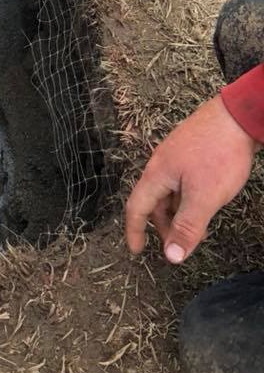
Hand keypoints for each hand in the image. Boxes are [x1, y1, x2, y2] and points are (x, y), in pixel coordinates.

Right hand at [125, 95, 258, 263]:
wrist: (237, 116)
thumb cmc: (219, 154)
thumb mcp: (204, 198)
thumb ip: (187, 227)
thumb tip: (171, 256)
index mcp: (157, 174)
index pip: (136, 207)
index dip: (134, 231)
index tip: (137, 250)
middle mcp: (160, 163)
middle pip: (152, 200)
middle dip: (162, 225)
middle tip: (178, 244)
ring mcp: (175, 154)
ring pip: (169, 190)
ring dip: (177, 212)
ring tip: (197, 226)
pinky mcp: (190, 150)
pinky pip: (181, 180)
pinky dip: (186, 197)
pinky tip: (204, 201)